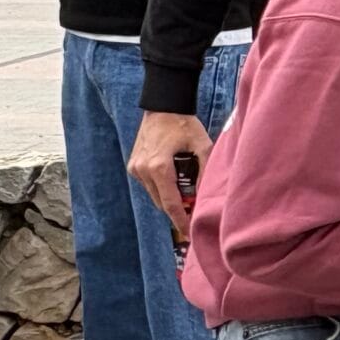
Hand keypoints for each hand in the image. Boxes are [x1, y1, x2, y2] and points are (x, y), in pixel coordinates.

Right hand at [129, 110, 212, 231]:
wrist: (163, 106)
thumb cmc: (185, 125)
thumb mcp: (203, 147)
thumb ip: (205, 172)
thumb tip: (207, 196)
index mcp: (159, 167)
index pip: (170, 203)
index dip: (181, 220)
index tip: (189, 233)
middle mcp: (143, 170)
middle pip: (161, 202)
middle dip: (177, 210)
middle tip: (193, 214)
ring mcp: (135, 168)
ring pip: (154, 194)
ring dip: (169, 198)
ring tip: (187, 196)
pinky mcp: (133, 165)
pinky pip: (148, 185)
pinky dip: (161, 187)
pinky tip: (174, 182)